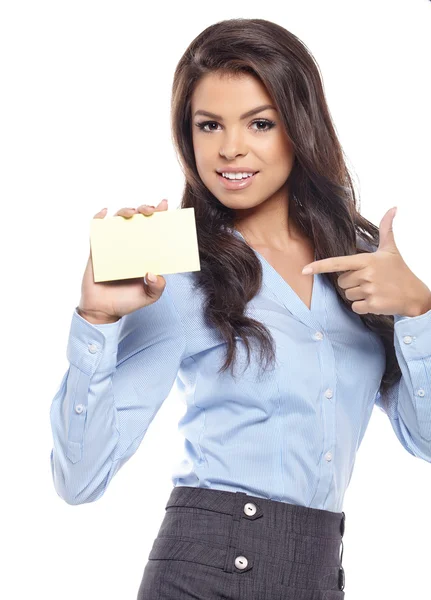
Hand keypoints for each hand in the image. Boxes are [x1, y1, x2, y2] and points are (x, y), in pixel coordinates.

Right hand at [78, 200, 169, 321]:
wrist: (102, 311)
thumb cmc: (126, 302)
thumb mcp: (149, 296)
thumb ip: (157, 287)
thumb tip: (154, 273)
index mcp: (144, 254)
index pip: (154, 230)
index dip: (160, 216)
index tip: (165, 206)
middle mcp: (130, 246)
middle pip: (138, 221)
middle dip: (145, 210)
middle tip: (150, 210)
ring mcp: (113, 246)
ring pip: (118, 221)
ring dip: (125, 211)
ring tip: (133, 213)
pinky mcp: (97, 251)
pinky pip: (96, 231)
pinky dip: (98, 219)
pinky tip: (104, 213)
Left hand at [301, 207, 430, 316]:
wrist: (415, 295)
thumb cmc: (400, 271)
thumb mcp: (392, 249)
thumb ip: (387, 229)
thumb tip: (392, 209)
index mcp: (367, 260)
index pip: (337, 263)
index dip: (319, 266)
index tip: (304, 270)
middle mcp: (366, 274)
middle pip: (341, 282)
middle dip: (351, 283)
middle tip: (369, 281)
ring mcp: (369, 290)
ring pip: (347, 295)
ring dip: (357, 295)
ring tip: (374, 290)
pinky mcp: (373, 305)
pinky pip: (355, 307)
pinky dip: (363, 306)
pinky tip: (376, 300)